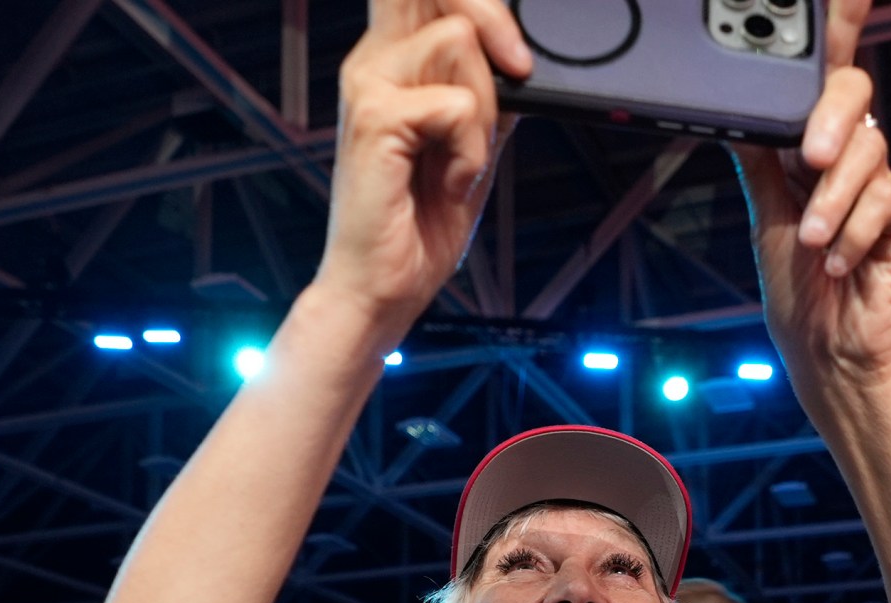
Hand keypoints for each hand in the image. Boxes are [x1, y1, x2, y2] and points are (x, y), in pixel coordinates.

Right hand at [309, 0, 528, 347]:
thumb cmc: (419, 223)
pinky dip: (472, 149)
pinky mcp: (375, 118)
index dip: (479, 0)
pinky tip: (452, 180)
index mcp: (394, 60)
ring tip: (464, 157)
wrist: (383, 285)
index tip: (513, 48)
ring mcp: (369, 85)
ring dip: (484, 107)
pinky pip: (457, 103)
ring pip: (461, 40)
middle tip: (516, 76)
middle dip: (495, 25)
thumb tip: (521, 60)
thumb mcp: (474, 146)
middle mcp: (374, 61)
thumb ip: (491, 97)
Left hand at [735, 3, 890, 388]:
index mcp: (805, 144)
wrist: (823, 348)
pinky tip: (837, 259)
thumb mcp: (762, 216)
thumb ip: (758, 161)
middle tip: (809, 157)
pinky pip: (886, 198)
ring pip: (868, 151)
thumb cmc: (794, 289)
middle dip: (830, 118)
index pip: (820, 76)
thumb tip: (737, 111)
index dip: (837, 26)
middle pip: (853, 92)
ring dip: (832, 201)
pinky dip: (854, 231)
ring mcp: (875, 183)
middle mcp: (844, 154)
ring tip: (811, 241)